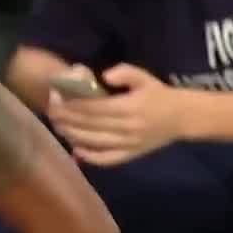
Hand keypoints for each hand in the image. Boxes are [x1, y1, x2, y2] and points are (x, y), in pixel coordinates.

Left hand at [47, 63, 184, 166]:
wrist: (182, 117)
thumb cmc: (159, 95)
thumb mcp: (144, 77)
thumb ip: (125, 72)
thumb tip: (103, 76)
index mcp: (129, 107)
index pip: (93, 108)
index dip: (72, 105)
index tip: (56, 99)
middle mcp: (127, 128)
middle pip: (90, 125)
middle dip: (67, 119)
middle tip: (50, 113)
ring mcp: (128, 144)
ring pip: (95, 142)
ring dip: (73, 136)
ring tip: (58, 127)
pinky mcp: (131, 155)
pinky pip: (107, 159)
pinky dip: (90, 157)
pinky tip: (76, 150)